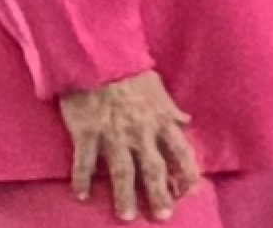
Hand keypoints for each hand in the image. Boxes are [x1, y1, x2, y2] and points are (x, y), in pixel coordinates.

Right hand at [55, 70, 196, 221]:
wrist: (99, 60)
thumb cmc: (131, 74)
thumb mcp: (159, 90)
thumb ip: (171, 111)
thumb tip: (185, 121)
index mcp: (161, 121)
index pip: (181, 153)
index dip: (187, 174)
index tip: (190, 193)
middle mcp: (140, 133)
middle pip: (153, 170)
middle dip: (159, 195)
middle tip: (161, 217)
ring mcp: (113, 135)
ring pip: (121, 172)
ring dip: (124, 196)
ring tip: (126, 216)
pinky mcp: (86, 134)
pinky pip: (84, 163)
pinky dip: (82, 181)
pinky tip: (81, 196)